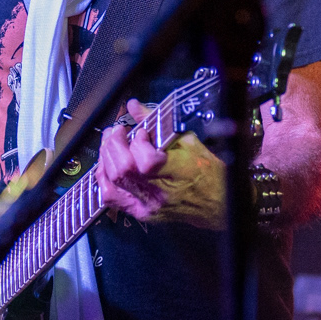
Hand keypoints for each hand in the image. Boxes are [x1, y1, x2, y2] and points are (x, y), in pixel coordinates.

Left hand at [96, 99, 225, 227]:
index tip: (141, 132)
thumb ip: (158, 122)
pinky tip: (108, 164)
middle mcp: (161, 192)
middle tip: (117, 132)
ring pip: (113, 182)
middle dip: (114, 145)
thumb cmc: (206, 173)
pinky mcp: (141, 213)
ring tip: (110, 144)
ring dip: (106, 158)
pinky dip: (104, 177)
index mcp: (179, 172)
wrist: (217, 204)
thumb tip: (135, 106)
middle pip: (124, 170)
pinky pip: (111, 197)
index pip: (147, 162)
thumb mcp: (188, 141)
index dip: (137, 144)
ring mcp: (149, 205)